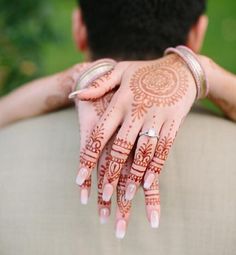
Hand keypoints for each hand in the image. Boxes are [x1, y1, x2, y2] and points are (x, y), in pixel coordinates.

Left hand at [76, 54, 195, 205]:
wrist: (180, 69)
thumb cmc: (145, 72)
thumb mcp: (120, 70)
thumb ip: (99, 84)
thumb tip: (76, 95)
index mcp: (121, 101)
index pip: (100, 133)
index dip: (89, 156)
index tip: (79, 179)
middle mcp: (137, 111)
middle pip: (121, 147)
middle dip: (112, 173)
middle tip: (104, 194)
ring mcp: (157, 117)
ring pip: (143, 152)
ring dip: (135, 175)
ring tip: (127, 195)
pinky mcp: (173, 122)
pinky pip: (164, 148)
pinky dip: (156, 166)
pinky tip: (148, 182)